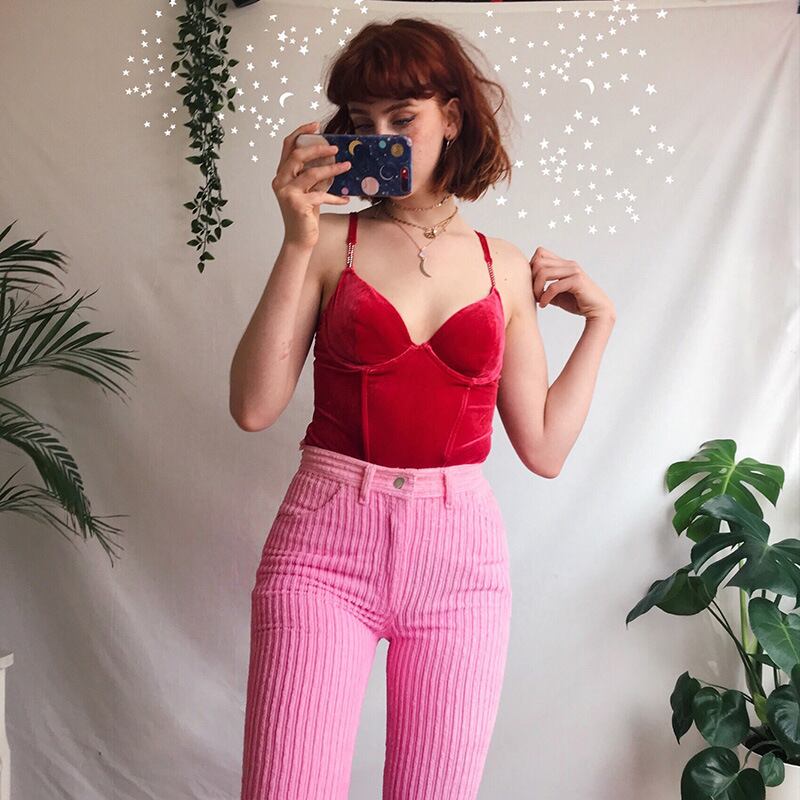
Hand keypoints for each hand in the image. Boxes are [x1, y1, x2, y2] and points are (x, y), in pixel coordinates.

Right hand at [271, 120, 352, 248]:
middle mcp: (280, 182)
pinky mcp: (298, 205)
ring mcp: (287, 193)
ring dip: (332, 169)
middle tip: (336, 148)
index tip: (316, 125)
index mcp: (281, 175)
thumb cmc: (305, 215)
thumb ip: (314, 176)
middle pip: (298, 156)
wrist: (299, 239)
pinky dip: (336, 197)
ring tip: (347, 167)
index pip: (287, 146)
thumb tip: (331, 159)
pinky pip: (321, 195)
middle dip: (318, 149)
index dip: (301, 132)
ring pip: (312, 174)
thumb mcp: (310, 191)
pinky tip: (346, 199)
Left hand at [529, 247, 615, 321]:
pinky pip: (554, 286)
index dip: (531, 268)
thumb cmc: (577, 302)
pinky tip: (544, 305)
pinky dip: (545, 297)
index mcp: (564, 264)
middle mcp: (569, 264)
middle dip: (531, 279)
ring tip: (539, 300)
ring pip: (544, 272)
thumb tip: (528, 286)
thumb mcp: (556, 294)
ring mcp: (574, 271)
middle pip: (538, 262)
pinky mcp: (578, 281)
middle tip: (533, 294)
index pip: (540, 253)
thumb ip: (544, 287)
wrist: (597, 310)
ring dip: (537, 289)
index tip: (532, 284)